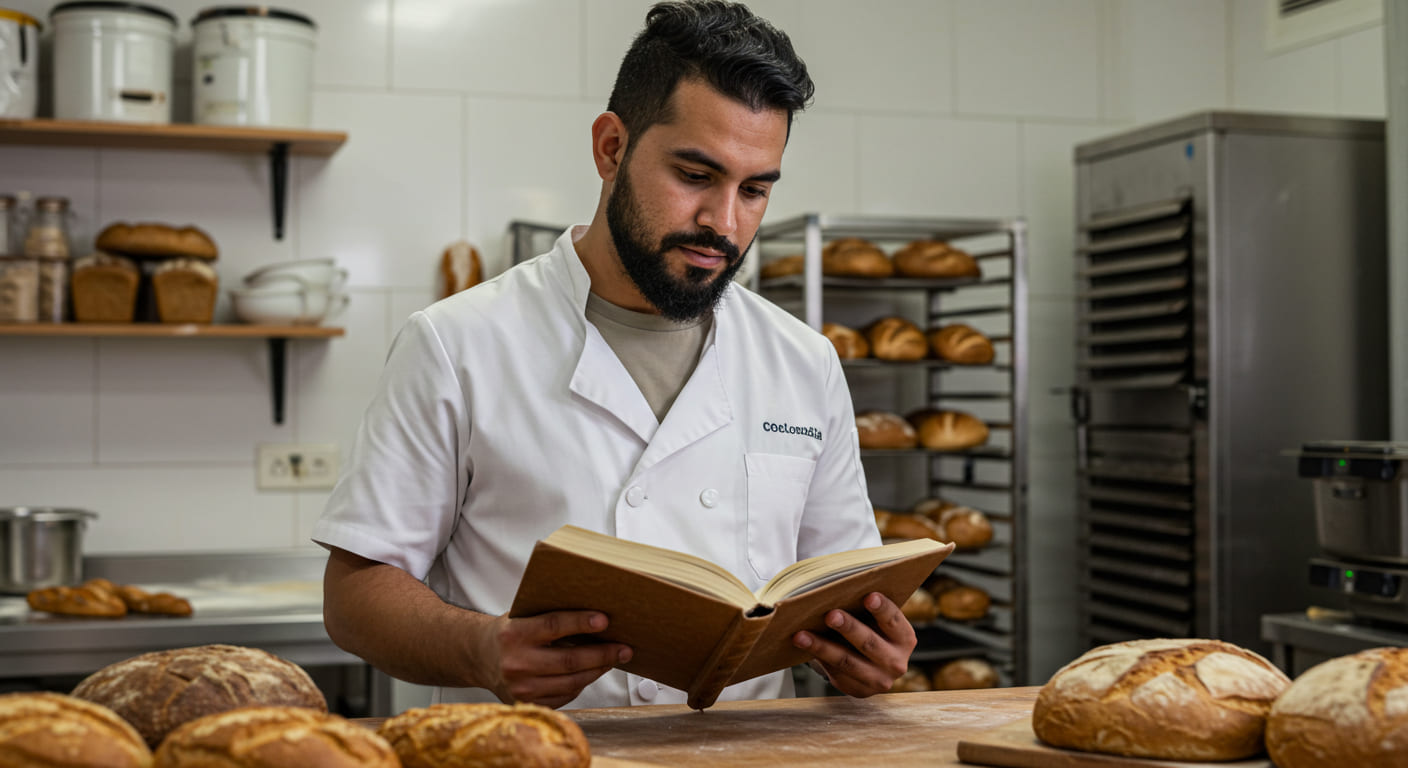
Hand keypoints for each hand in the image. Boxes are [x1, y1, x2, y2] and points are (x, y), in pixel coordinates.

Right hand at [480, 610, 632, 708]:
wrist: (479, 656)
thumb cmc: (510, 631)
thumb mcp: (523, 615)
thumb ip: (551, 616)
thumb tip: (596, 617)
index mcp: (514, 634)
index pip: (554, 626)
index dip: (581, 623)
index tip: (605, 620)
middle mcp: (515, 663)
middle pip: (569, 660)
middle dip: (602, 654)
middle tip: (624, 648)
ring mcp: (520, 688)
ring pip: (571, 682)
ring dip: (597, 670)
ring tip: (613, 660)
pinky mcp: (527, 703)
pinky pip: (564, 696)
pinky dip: (582, 683)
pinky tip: (592, 673)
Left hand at [791, 592, 914, 697]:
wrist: (874, 665)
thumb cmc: (872, 629)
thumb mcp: (877, 621)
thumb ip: (866, 609)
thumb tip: (836, 592)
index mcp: (905, 639)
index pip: (893, 620)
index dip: (882, 608)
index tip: (868, 595)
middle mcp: (896, 662)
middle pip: (869, 642)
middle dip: (848, 628)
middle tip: (830, 614)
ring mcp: (878, 680)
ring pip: (846, 661)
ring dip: (822, 647)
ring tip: (801, 634)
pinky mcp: (859, 690)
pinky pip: (836, 673)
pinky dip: (817, 657)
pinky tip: (802, 645)